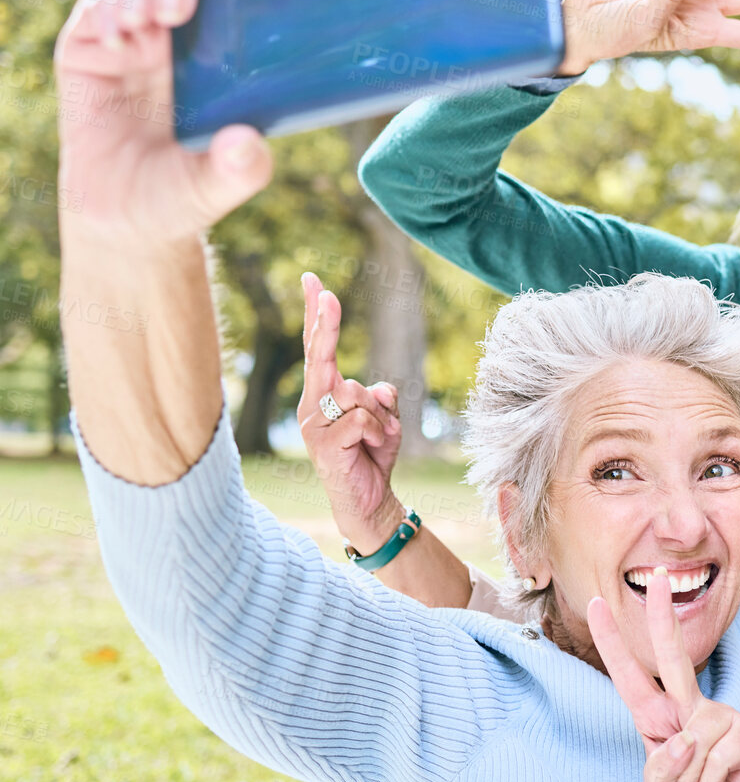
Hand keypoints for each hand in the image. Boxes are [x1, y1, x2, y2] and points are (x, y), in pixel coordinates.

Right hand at [54, 0, 289, 250]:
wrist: (126, 217)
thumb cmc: (185, 192)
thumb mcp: (217, 187)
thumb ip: (238, 170)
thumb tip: (248, 146)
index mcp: (235, 43)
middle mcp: (189, 26)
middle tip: (177, 11)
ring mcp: (137, 28)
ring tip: (147, 27)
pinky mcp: (90, 41)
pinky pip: (96, 0)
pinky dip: (104, 6)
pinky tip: (118, 37)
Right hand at [297, 272, 406, 550]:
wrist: (370, 500)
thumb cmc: (373, 456)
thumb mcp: (385, 418)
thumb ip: (381, 397)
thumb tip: (376, 389)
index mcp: (323, 394)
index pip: (319, 348)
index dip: (317, 314)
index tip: (313, 281)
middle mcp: (311, 405)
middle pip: (321, 356)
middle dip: (326, 324)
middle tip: (328, 294)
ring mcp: (314, 425)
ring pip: (357, 394)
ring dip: (382, 417)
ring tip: (378, 441)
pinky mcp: (324, 445)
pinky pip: (362, 420)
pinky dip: (380, 433)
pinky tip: (375, 450)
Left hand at [586, 569, 739, 781]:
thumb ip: (659, 770)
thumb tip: (685, 741)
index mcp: (662, 721)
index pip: (633, 677)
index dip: (613, 642)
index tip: (596, 604)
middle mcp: (693, 711)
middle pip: (676, 659)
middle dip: (665, 618)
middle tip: (660, 578)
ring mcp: (723, 721)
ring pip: (688, 744)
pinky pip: (711, 763)